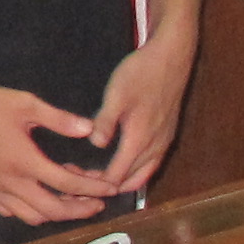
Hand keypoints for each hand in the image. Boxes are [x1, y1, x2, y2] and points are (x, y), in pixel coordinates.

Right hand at [0, 73, 131, 225]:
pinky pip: (9, 211)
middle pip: (53, 210)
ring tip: (68, 200)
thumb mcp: (24, 103)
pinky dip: (29, 210)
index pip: (67, 184)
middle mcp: (10, 183)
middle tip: (97, 203)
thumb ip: (59, 119)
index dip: (93, 188)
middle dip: (80, 210)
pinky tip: (35, 197)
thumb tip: (89, 129)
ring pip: (31, 217)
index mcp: (24, 161)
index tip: (110, 188)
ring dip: (55, 213)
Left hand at [86, 31, 192, 197]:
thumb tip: (96, 144)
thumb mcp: (117, 94)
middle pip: (131, 181)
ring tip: (96, 175)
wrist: (172, 57)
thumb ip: (106, 121)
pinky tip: (119, 161)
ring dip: (122, 180)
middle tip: (81, 178)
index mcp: (140, 140)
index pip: (117, 176)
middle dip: (106, 186)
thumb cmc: (141, 73)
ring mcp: (164, 141)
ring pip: (143, 174)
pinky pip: (150, 163)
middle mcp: (155, 147)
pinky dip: (134, 171)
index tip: (72, 176)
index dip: (94, 183)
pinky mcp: (166, 134)